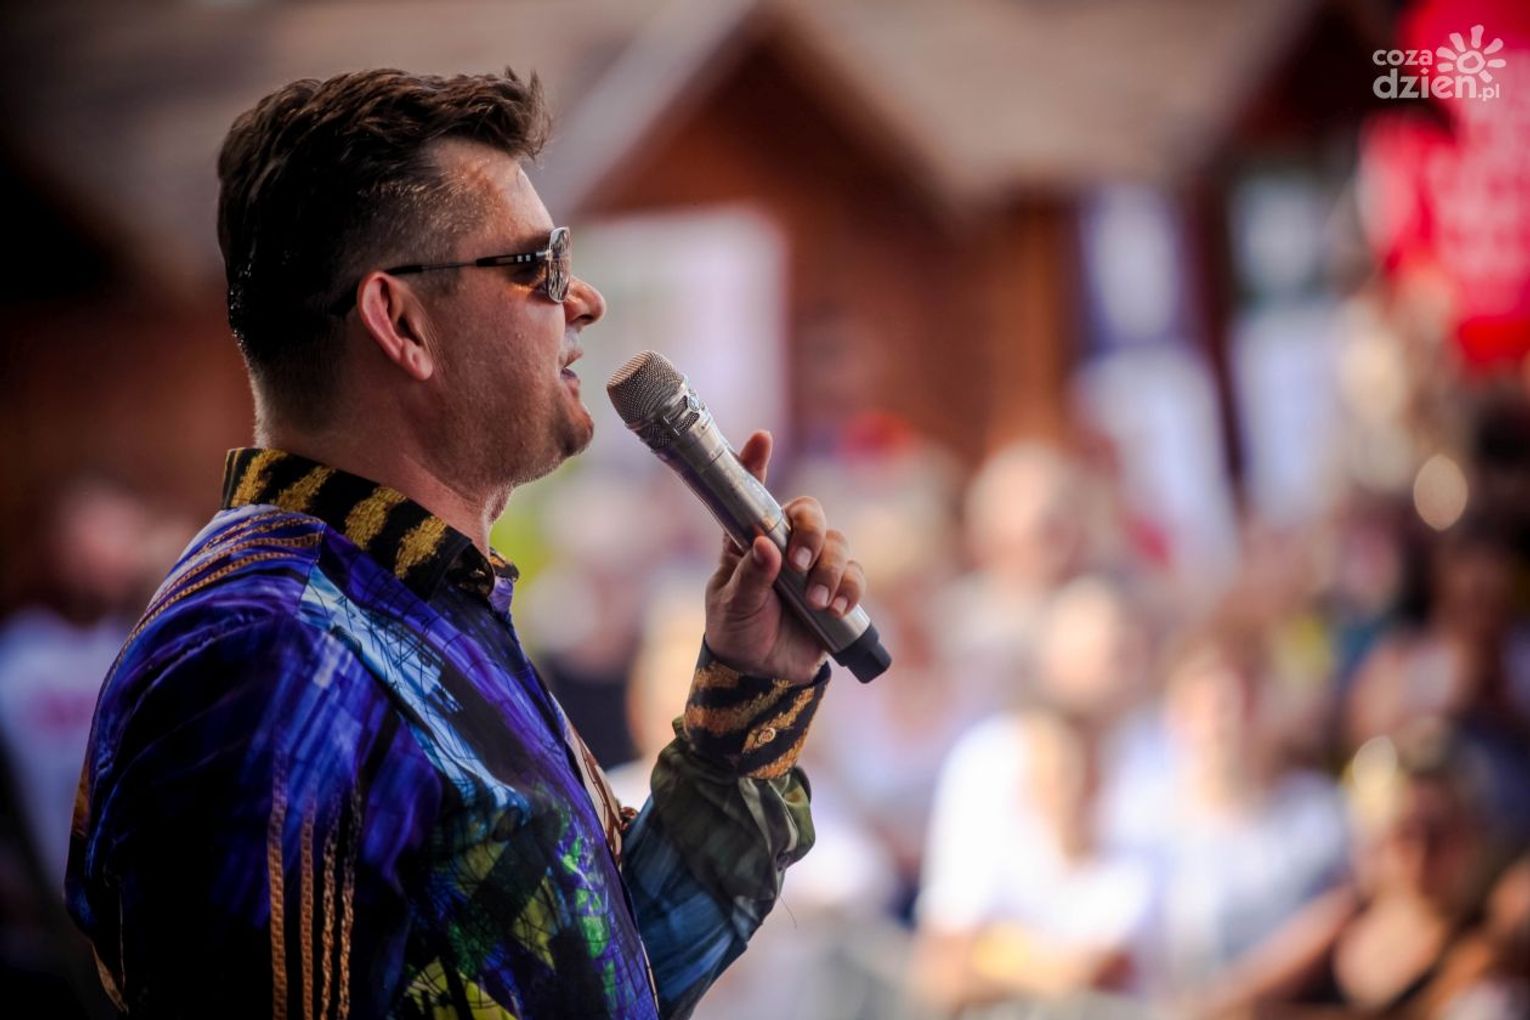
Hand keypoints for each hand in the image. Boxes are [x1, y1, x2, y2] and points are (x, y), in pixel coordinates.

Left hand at [703, 430, 865, 683]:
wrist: (762, 675)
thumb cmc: (737, 632)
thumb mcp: (733, 606)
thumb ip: (750, 577)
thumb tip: (766, 547)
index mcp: (748, 539)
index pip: (751, 495)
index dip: (755, 463)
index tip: (761, 438)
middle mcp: (784, 544)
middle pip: (809, 512)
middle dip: (809, 532)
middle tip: (797, 564)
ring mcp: (813, 565)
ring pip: (837, 543)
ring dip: (829, 569)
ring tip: (814, 601)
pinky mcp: (837, 589)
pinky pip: (855, 575)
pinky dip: (849, 588)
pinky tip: (834, 608)